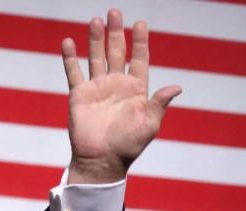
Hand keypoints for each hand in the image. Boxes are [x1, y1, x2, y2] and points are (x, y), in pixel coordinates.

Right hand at [61, 10, 181, 183]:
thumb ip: (160, 103)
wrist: (102, 160)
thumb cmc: (129, 145)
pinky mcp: (80, 94)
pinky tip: (68, 42)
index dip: (140, 42)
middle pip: (117, 52)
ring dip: (95, 39)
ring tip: (96, 20)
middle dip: (116, 32)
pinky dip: (70, 57)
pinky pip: (74, 72)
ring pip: (96, 57)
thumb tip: (177, 87)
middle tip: (115, 11)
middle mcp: (116, 85)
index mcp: (136, 90)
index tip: (140, 23)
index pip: (140, 60)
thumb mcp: (150, 124)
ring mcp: (97, 88)